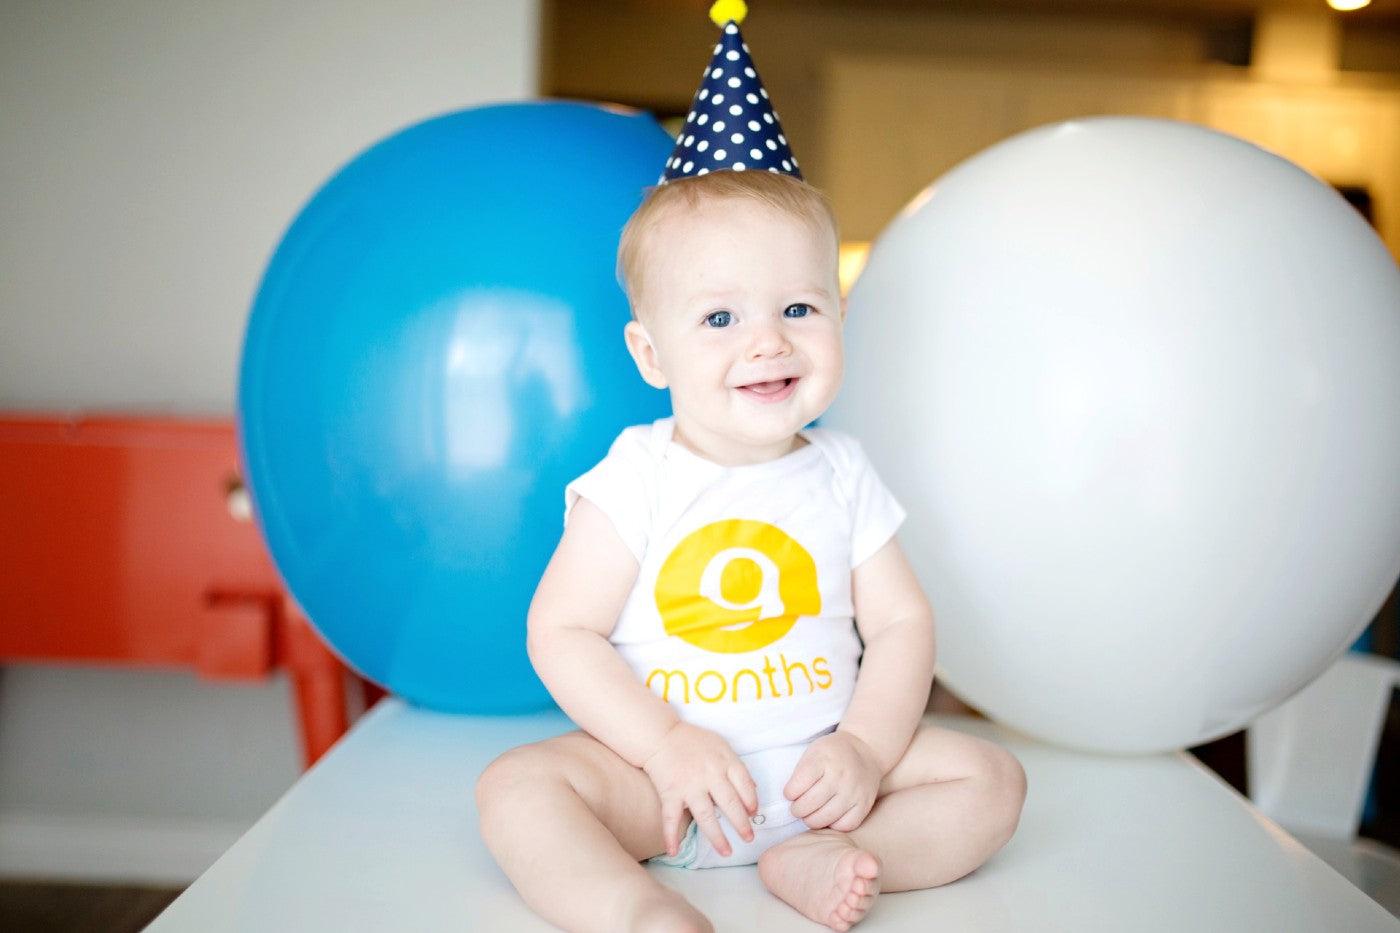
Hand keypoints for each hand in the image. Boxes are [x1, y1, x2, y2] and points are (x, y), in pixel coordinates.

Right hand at [641, 721, 758, 858]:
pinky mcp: (670, 792)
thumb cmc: (693, 740)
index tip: (754, 814)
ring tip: (727, 852)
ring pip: (706, 816)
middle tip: (749, 838)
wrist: (660, 735)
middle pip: (730, 803)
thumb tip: (753, 789)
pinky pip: (671, 817)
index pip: (744, 784)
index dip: (751, 801)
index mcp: (724, 761)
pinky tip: (674, 852)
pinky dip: (671, 835)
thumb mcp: (721, 746)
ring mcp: (689, 785)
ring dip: (717, 837)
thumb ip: (736, 767)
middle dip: (741, 824)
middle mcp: (710, 774)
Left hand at [784, 730, 883, 831]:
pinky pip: (845, 826)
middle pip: (809, 804)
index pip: (797, 785)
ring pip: (825, 818)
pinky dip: (834, 825)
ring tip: (810, 814)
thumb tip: (790, 800)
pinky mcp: (865, 804)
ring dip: (812, 820)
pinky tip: (829, 817)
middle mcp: (840, 776)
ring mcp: (854, 791)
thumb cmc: (831, 754)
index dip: (789, 793)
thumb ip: (801, 773)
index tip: (790, 793)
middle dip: (797, 810)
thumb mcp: (812, 752)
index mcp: (823, 759)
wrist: (865, 750)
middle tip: (798, 808)